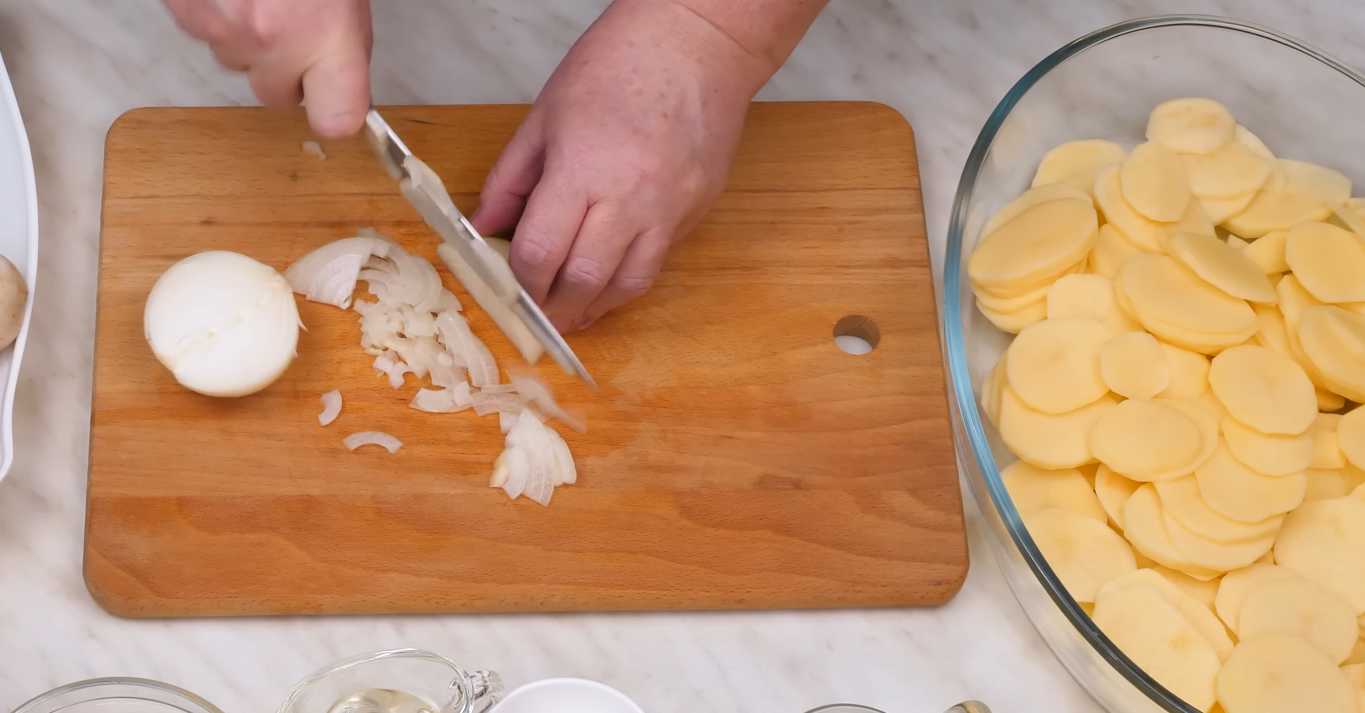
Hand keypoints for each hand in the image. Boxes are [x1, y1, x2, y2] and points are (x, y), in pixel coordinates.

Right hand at [163, 0, 372, 137]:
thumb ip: (343, 45)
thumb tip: (339, 78)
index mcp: (328, 37)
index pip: (336, 121)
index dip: (334, 112)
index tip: (332, 102)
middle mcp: (275, 41)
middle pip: (274, 95)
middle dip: (282, 71)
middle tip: (290, 25)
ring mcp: (226, 27)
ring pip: (233, 59)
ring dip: (244, 37)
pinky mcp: (186, 10)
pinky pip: (201, 29)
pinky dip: (211, 11)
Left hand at [471, 0, 766, 331]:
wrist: (698, 44)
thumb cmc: (618, 65)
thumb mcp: (545, 115)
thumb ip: (512, 179)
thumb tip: (486, 227)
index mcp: (583, 170)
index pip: (540, 252)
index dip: (520, 282)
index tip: (510, 290)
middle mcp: (630, 199)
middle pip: (583, 281)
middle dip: (555, 310)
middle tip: (538, 320)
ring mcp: (669, 210)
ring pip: (628, 285)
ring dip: (595, 306)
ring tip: (573, 313)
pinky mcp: (695, 211)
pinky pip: (658, 261)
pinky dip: (627, 280)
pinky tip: (608, 280)